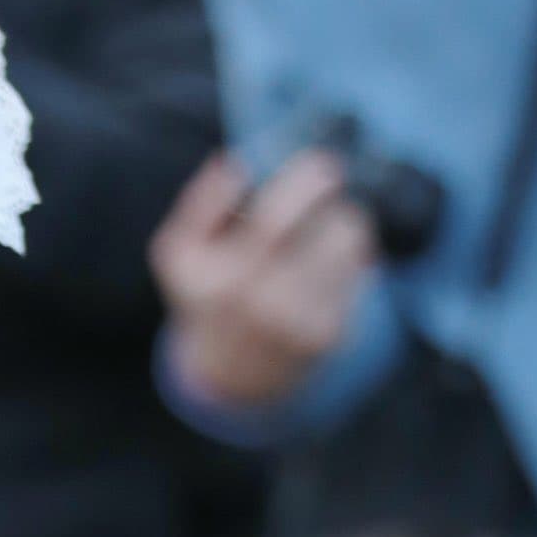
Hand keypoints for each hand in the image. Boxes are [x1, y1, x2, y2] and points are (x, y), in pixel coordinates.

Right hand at [151, 145, 378, 411]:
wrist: (231, 374)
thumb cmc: (207, 293)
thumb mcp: (179, 252)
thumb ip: (199, 203)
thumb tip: (233, 163)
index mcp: (221, 278)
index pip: (273, 220)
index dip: (305, 184)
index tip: (321, 163)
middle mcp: (263, 305)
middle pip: (330, 230)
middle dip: (335, 197)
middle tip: (331, 175)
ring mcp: (300, 323)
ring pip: (350, 245)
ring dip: (345, 221)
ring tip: (325, 222)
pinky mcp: (330, 336)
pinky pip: (357, 273)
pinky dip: (351, 255)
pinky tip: (327, 258)